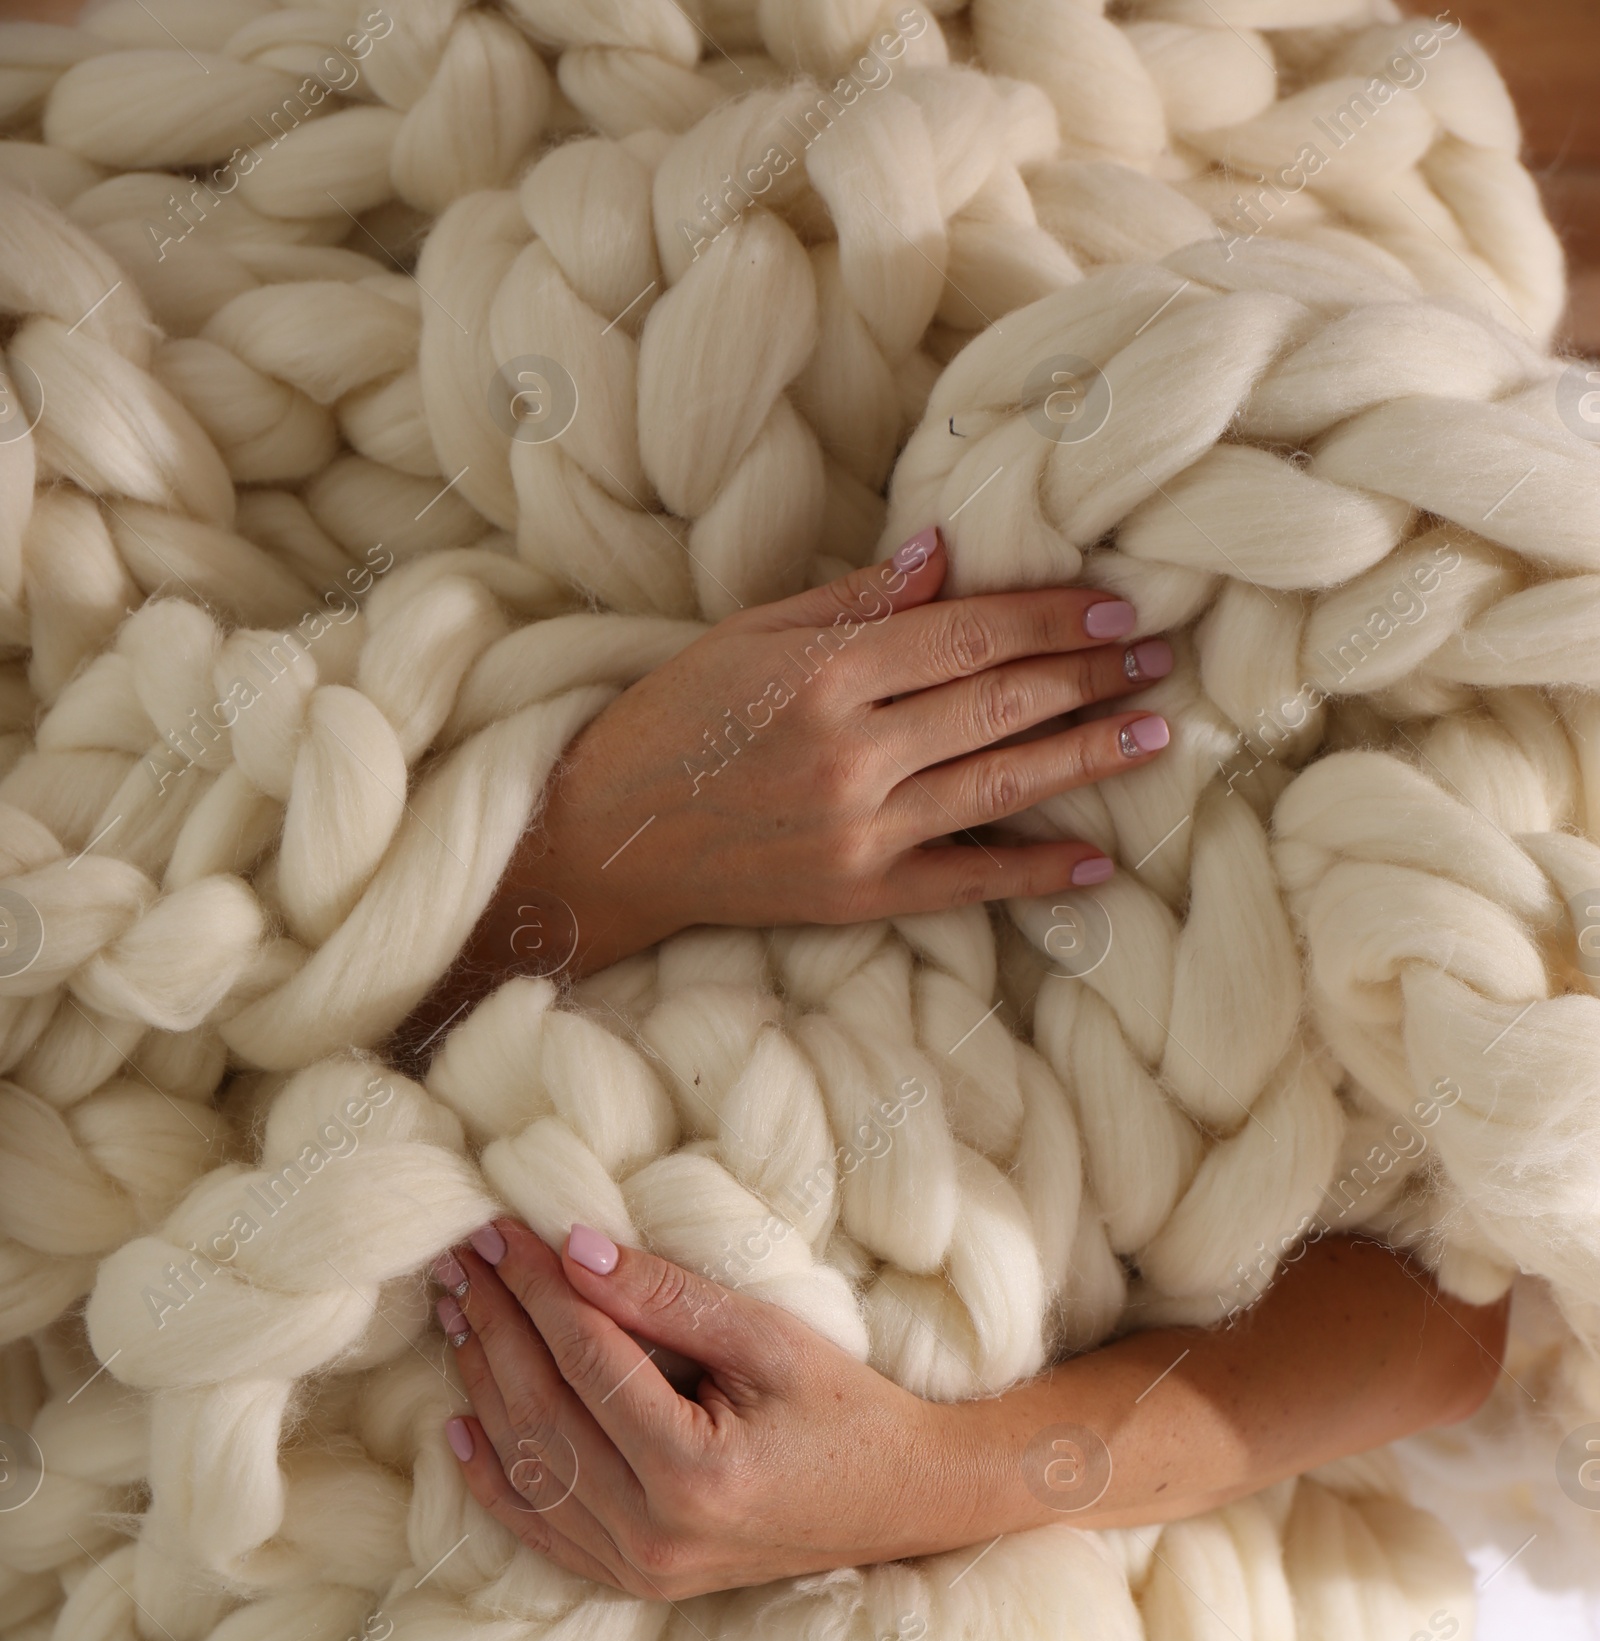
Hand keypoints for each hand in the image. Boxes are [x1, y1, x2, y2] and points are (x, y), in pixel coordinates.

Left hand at [429, 1218, 962, 1600]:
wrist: (906, 1500)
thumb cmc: (848, 1407)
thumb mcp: (769, 1337)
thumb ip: (668, 1296)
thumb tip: (572, 1247)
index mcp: (693, 1469)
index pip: (584, 1357)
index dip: (534, 1287)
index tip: (497, 1232)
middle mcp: (655, 1532)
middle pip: (541, 1411)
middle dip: (496, 1326)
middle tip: (462, 1262)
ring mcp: (643, 1568)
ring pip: (529, 1469)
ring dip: (483, 1386)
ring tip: (457, 1315)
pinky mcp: (640, 1582)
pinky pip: (544, 1532)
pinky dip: (494, 1479)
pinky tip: (459, 1425)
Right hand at [454, 526, 1173, 984]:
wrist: (608, 838)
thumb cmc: (672, 721)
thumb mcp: (749, 637)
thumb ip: (851, 600)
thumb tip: (944, 552)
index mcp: (826, 674)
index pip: (970, 635)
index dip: (1052, 618)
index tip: (1116, 604)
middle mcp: (853, 753)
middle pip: (1001, 703)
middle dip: (1091, 675)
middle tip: (1161, 654)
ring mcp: (861, 832)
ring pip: (1002, 784)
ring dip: (1087, 757)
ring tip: (1154, 733)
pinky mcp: (859, 896)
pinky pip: (968, 883)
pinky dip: (1036, 873)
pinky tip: (1099, 860)